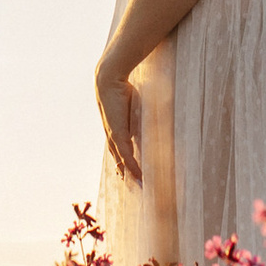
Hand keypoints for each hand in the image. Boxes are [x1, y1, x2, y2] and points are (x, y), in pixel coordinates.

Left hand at [97, 50, 141, 182]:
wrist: (109, 80)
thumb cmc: (122, 86)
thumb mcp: (133, 102)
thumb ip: (139, 110)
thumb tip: (156, 107)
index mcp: (115, 126)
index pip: (118, 147)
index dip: (123, 158)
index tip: (127, 169)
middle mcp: (111, 133)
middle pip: (118, 157)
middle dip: (123, 170)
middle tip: (130, 183)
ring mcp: (113, 135)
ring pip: (121, 159)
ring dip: (129, 173)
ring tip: (137, 185)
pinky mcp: (117, 134)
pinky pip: (126, 155)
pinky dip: (133, 167)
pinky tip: (139, 176)